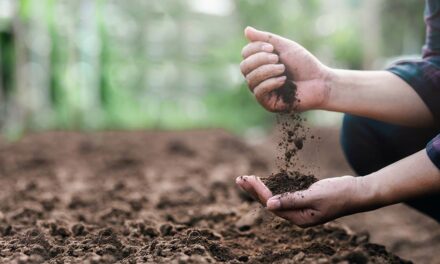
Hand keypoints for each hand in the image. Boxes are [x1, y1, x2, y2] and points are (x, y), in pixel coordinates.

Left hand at [236, 175, 366, 227]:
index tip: (247, 179)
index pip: (272, 205)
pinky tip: (265, 181)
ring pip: (275, 198)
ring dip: (261, 188)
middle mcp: (297, 215)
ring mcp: (300, 208)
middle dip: (254, 191)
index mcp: (299, 218)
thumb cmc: (339, 194)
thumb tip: (268, 205)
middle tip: (239, 179)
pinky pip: (284, 193)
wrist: (358, 191)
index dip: (258, 192)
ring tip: (246, 180)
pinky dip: (273, 186)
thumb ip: (292, 200)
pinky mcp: (304, 199)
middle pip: (270, 203)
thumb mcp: (315, 196)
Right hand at [240, 27, 331, 111]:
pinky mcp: (267, 103)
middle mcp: (258, 77)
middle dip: (260, 60)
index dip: (255, 49)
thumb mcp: (285, 47)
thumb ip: (266, 39)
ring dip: (267, 71)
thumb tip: (246, 30)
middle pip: (244, 67)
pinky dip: (270, 83)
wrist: (320, 82)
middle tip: (277, 59)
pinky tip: (284, 80)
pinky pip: (259, 92)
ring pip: (250, 79)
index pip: (245, 54)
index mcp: (260, 63)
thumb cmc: (304, 64)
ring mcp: (262, 91)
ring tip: (283, 69)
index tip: (272, 48)